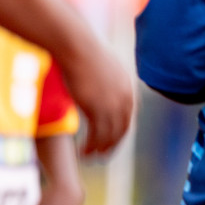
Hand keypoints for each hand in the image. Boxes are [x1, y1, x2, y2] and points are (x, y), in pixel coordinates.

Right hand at [61, 40, 134, 154]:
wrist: (77, 47)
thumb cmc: (82, 50)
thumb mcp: (100, 66)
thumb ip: (102, 79)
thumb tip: (94, 80)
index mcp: (127, 88)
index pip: (128, 117)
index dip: (119, 131)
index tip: (110, 140)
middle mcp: (124, 99)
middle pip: (122, 129)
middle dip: (112, 144)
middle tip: (102, 155)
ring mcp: (111, 105)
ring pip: (109, 135)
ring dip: (100, 149)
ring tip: (90, 157)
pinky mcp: (97, 109)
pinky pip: (97, 135)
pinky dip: (91, 147)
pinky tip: (82, 152)